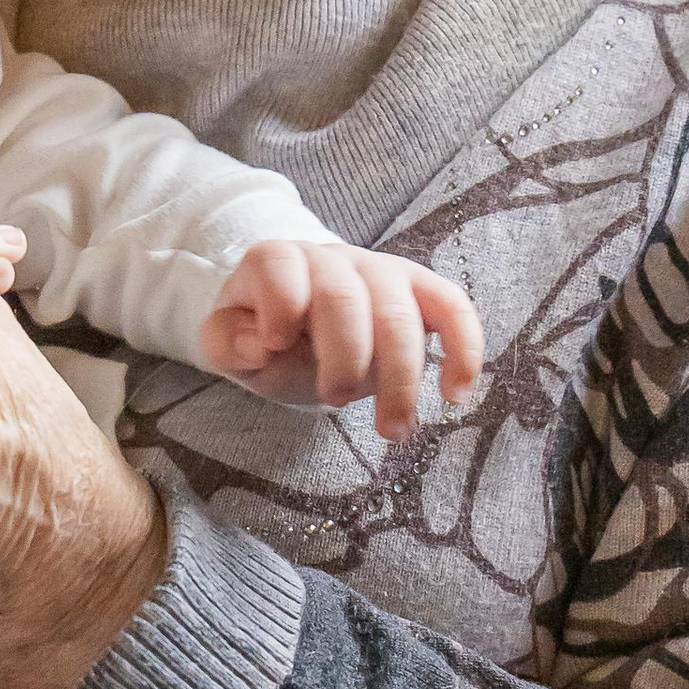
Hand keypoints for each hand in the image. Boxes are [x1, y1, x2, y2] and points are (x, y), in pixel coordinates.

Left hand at [199, 240, 484, 428]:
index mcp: (277, 262)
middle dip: (343, 355)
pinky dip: (463, 349)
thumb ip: (226, 342)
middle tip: (332, 401)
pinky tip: (455, 394)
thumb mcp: (228, 345)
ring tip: (393, 430)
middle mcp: (333, 258)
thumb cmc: (263, 336)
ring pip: (401, 311)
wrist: (302, 326)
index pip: (279, 266)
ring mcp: (382, 272)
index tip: (274, 346)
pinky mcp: (422, 292)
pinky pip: (453, 308)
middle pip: (345, 296)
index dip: (279, 304)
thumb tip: (262, 343)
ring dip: (400, 376)